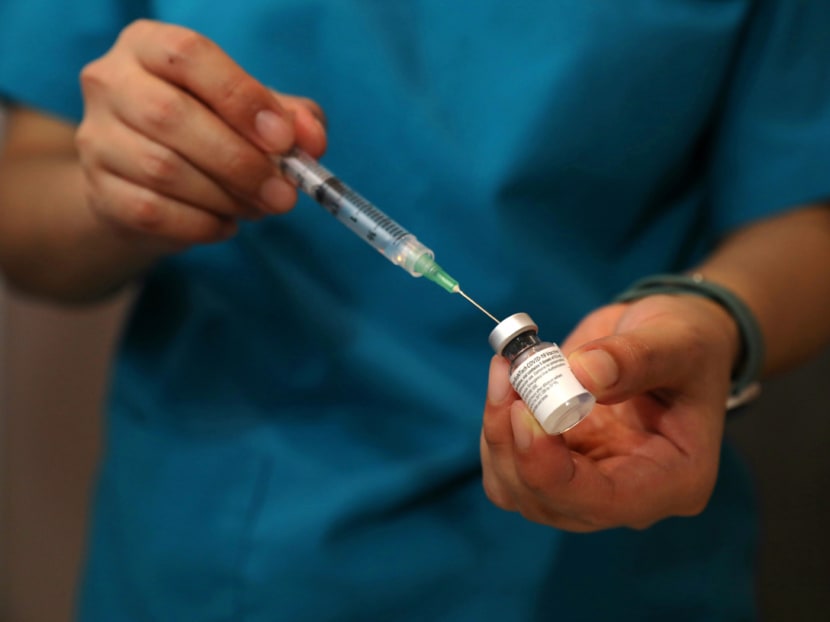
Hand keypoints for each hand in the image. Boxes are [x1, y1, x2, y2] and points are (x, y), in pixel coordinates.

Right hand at [76, 19, 325, 254]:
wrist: (152, 184)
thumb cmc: (212, 133)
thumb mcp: (258, 115)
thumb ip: (292, 119)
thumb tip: (312, 140)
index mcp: (150, 46)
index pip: (190, 56)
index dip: (240, 97)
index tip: (283, 140)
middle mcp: (111, 82)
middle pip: (170, 117)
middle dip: (240, 162)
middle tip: (284, 195)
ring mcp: (96, 138)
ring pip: (162, 169)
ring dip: (225, 197)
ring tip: (256, 207)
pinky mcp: (98, 190)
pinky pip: (151, 211)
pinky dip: (201, 224)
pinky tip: (225, 224)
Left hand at [480, 294, 739, 531]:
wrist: (671, 338)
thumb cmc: (689, 343)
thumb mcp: (677, 342)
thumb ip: (634, 359)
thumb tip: (581, 375)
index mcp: (674, 481)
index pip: (602, 502)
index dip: (549, 468)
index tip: (521, 413)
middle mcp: (627, 496)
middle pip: (548, 502)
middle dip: (513, 444)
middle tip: (507, 374)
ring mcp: (587, 482)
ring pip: (517, 489)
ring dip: (498, 433)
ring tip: (506, 368)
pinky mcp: (557, 462)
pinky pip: (508, 466)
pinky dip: (497, 426)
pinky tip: (507, 380)